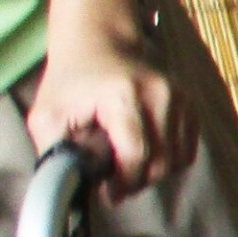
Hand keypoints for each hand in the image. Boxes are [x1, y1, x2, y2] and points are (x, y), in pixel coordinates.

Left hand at [24, 30, 193, 199]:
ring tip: (129, 169)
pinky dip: (169, 162)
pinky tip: (146, 155)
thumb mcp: (47, 115)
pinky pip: (188, 150)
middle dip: (138, 182)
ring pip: (178, 160)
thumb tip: (74, 189)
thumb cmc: (71, 81)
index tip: (107, 195)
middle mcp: (160, 94)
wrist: (100, 42)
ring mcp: (181, 98)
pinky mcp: (190, 104)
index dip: (123, 183)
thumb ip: (57, 153)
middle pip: (161, 161)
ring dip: (154, 174)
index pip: (137, 153)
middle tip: (115, 185)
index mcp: (124, 95)